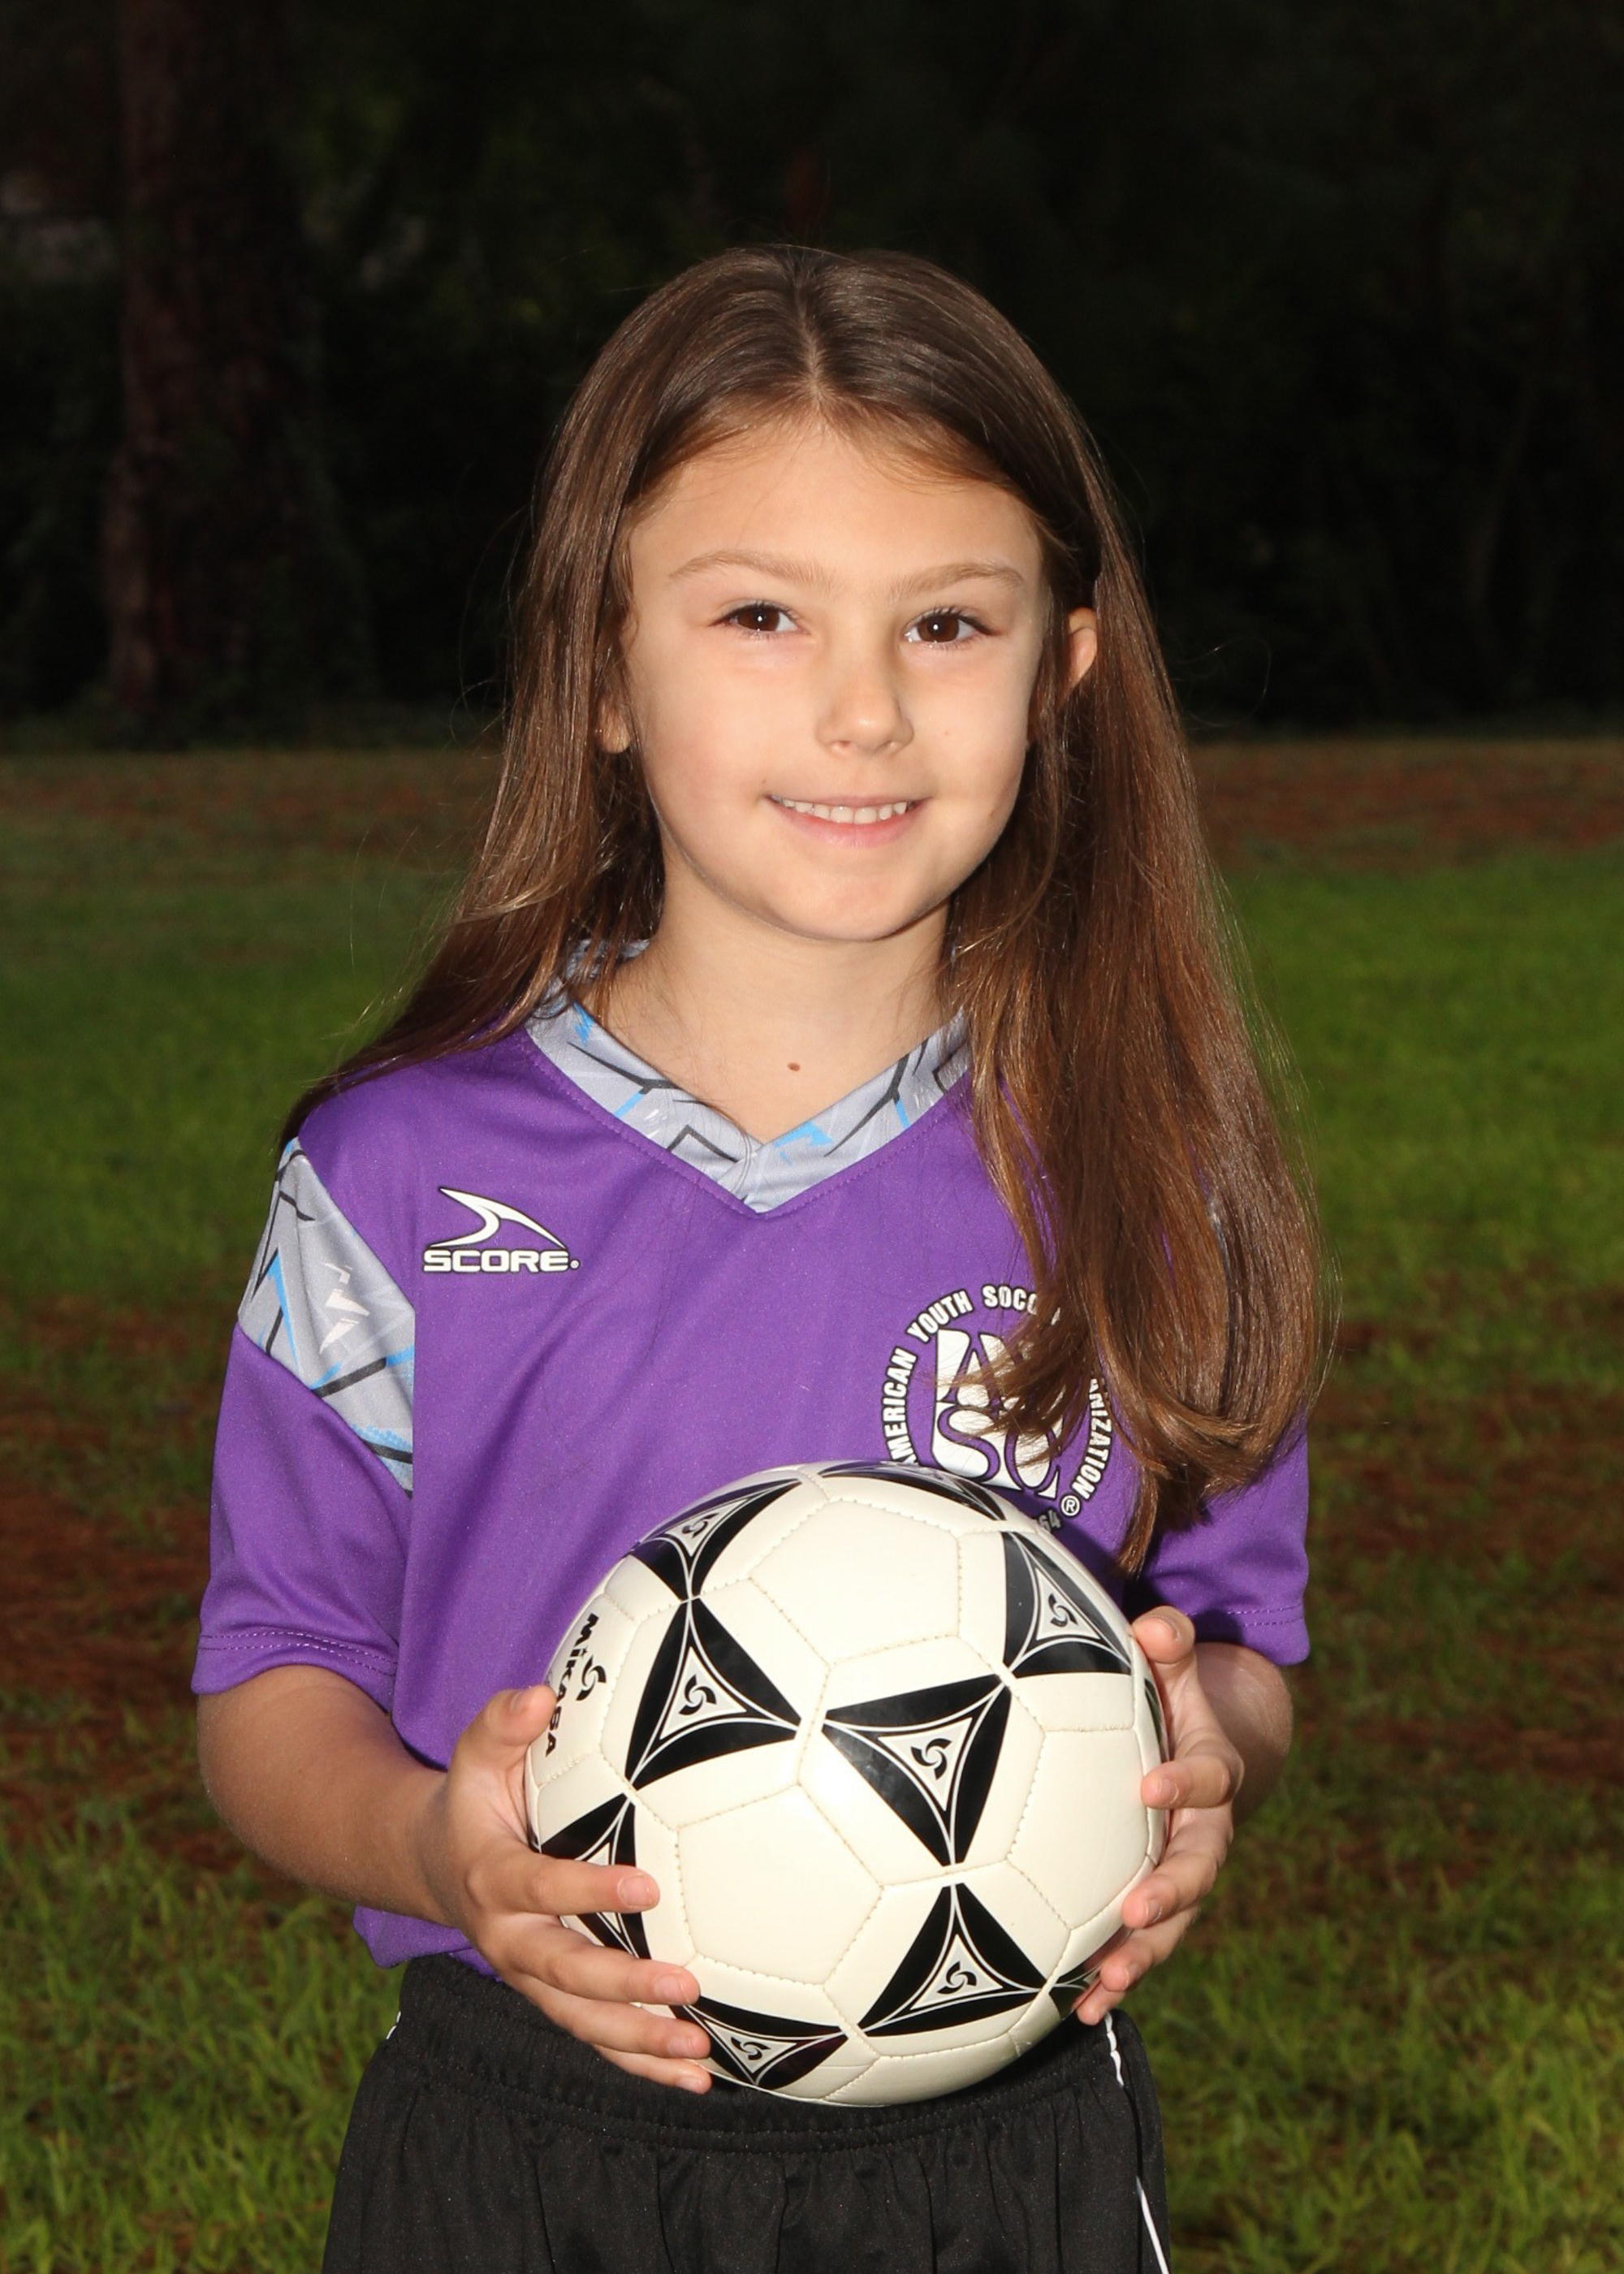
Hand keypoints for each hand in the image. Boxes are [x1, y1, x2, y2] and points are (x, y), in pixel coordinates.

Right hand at [412, 1684, 712, 2090]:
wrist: (435, 1862)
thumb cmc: (476, 1797)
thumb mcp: (476, 1754)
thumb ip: (502, 1723)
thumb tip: (540, 1693)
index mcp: (493, 1879)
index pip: (542, 1889)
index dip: (589, 1893)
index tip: (647, 1889)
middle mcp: (508, 1939)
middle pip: (565, 1973)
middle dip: (624, 1985)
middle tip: (684, 1984)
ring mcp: (529, 1978)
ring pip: (582, 2021)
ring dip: (639, 2041)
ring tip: (697, 2050)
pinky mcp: (553, 1998)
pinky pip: (596, 2038)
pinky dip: (643, 2063)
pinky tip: (698, 2076)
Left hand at [1074, 1606, 1242, 2025]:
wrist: (1195, 1755)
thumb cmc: (1169, 1700)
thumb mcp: (1174, 1666)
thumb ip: (1169, 1642)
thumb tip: (1154, 1620)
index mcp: (1213, 1772)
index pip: (1206, 1777)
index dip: (1183, 1782)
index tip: (1149, 1784)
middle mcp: (1206, 1833)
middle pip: (1198, 1870)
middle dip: (1171, 1893)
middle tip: (1136, 1911)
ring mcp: (1182, 1876)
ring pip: (1173, 1924)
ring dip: (1143, 1956)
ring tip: (1106, 1984)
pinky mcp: (1153, 1905)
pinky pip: (1139, 1947)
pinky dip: (1112, 1978)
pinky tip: (1078, 2012)